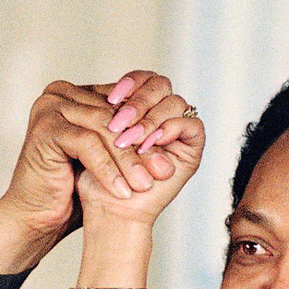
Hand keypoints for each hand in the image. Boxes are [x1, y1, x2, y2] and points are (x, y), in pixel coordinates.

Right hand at [0, 71, 191, 273]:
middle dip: (142, 147)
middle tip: (163, 172)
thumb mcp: (110, 155)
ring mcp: (51, 106)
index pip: (126, 100)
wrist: (37, 214)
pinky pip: (87, 145)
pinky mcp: (46, 126)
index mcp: (80, 94)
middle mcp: (63, 93)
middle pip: (117, 116)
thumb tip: (179, 117)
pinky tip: (121, 190)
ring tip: (145, 184)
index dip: (150, 127)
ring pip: (105, 130)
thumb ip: (130, 133)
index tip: (169, 156)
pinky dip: (108, 170)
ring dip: (128, 160)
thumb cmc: (74, 187)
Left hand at [77, 82, 202, 226]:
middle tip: (118, 123)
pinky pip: (192, 124)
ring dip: (150, 120)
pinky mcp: (191, 149)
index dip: (130, 83)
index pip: (144, 78)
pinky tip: (148, 144)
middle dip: (138, 102)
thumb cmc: (97, 178)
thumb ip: (105, 109)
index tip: (107, 100)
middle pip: (161, 84)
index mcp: (142, 109)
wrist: (108, 209)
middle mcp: (162, 117)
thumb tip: (105, 85)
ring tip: (129, 140)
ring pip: (175, 102)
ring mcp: (178, 132)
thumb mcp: (96, 137)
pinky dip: (169, 130)